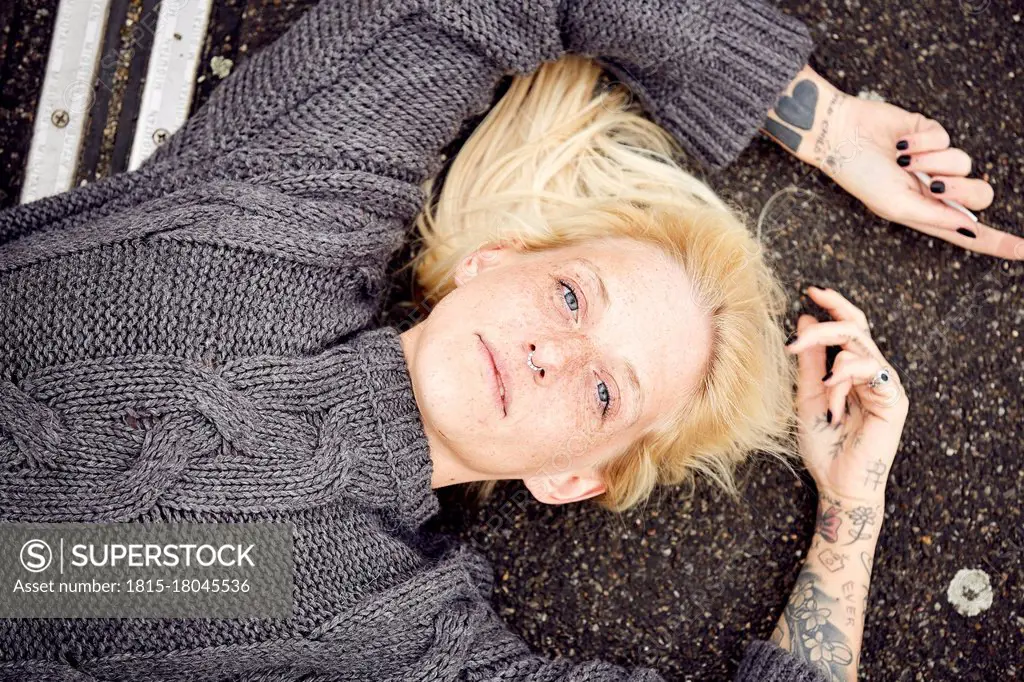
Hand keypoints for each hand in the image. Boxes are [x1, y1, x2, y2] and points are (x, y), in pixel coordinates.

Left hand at [785, 286, 909, 503]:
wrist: (837, 483)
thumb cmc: (823, 444)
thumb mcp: (807, 395)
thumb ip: (808, 361)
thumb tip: (804, 320)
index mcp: (854, 371)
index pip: (849, 328)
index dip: (834, 306)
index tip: (812, 290)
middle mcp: (874, 374)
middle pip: (857, 329)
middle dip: (828, 322)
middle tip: (799, 332)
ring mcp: (887, 386)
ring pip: (860, 349)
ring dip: (831, 364)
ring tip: (821, 391)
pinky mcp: (894, 401)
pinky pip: (871, 372)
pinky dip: (846, 378)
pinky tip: (832, 395)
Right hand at [820, 94, 1023, 259]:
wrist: (842, 137)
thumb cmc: (860, 176)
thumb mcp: (895, 205)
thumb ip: (935, 217)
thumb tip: (972, 228)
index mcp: (926, 214)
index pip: (970, 233)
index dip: (999, 243)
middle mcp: (935, 190)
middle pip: (979, 196)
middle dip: (960, 189)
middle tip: (933, 184)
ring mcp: (936, 162)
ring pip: (965, 164)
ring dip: (933, 161)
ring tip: (904, 160)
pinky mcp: (932, 134)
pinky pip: (946, 138)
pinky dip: (922, 141)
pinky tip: (901, 142)